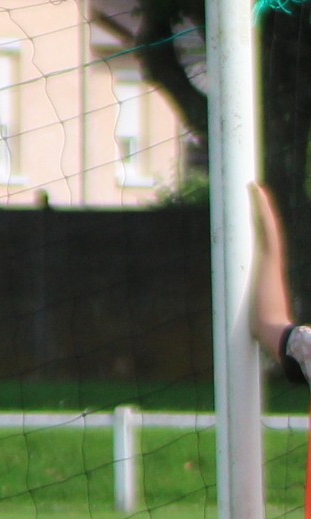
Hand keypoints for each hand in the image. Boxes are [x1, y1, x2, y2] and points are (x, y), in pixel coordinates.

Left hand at [252, 185, 297, 367]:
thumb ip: (249, 312)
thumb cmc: (264, 329)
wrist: (274, 333)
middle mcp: (272, 262)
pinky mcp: (270, 258)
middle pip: (265, 230)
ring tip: (253, 186)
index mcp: (267, 272)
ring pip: (267, 225)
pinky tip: (257, 193)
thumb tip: (243, 325)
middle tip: (254, 190)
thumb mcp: (252, 315)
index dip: (260, 227)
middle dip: (260, 210)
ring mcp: (272, 259)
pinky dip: (263, 210)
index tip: (256, 214)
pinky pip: (267, 227)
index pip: (263, 244)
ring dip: (260, 205)